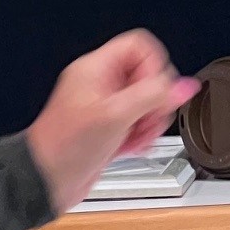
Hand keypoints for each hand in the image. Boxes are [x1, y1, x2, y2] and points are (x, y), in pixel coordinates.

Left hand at [26, 31, 199, 211]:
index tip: (156, 91)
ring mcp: (105, 107)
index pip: (140, 47)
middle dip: (156, 101)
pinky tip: (130, 146)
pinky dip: (141, 135)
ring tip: (137, 136)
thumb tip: (184, 85)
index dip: (155, 67)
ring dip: (150, 121)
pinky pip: (139, 122)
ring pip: (147, 101)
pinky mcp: (109, 127)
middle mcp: (101, 84)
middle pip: (148, 76)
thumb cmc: (63, 147)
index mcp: (96, 69)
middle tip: (146, 118)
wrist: (45, 182)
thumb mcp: (115, 116)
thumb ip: (153, 97)